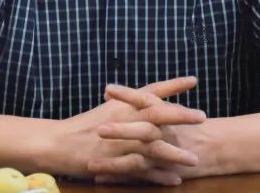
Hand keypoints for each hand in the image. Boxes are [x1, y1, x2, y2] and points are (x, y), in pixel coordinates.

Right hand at [49, 76, 205, 184]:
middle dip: (180, 116)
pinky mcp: (114, 163)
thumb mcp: (108, 109)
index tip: (194, 80)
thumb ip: (130, 103)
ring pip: (151, 146)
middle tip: (202, 117)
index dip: (172, 85)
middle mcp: (122, 120)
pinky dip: (158, 176)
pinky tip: (174, 180)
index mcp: (121, 105)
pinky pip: (141, 171)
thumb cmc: (82, 126)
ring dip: (174, 153)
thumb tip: (152, 99)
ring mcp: (119, 143)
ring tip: (194, 159)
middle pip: (155, 115)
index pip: (150, 91)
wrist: (57, 143)